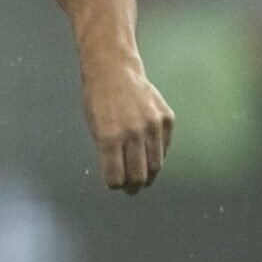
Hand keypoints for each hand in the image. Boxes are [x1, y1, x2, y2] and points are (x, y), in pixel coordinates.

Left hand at [82, 62, 173, 193]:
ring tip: (143, 180)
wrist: (115, 72)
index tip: (114, 186)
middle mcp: (133, 133)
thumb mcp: (94, 128)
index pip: (115, 176)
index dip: (114, 185)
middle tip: (131, 190)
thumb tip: (119, 173)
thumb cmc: (99, 101)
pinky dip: (157, 155)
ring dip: (148, 175)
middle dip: (133, 186)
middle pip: (138, 174)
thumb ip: (107, 151)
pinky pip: (164, 147)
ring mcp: (153, 125)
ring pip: (155, 164)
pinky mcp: (166, 119)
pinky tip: (151, 158)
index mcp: (109, 138)